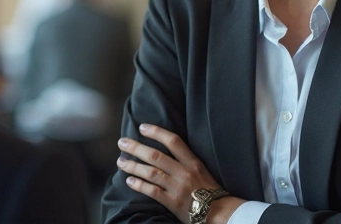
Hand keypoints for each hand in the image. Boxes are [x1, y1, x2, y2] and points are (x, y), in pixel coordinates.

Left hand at [117, 123, 237, 222]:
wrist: (219, 211)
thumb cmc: (208, 190)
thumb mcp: (201, 169)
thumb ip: (185, 159)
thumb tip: (164, 148)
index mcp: (192, 162)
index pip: (173, 141)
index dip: (156, 132)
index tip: (142, 127)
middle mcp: (184, 172)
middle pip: (156, 156)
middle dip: (136, 148)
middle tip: (122, 142)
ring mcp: (177, 188)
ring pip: (151, 173)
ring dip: (133, 166)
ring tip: (121, 161)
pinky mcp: (173, 203)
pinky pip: (152, 192)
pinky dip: (139, 185)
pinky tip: (129, 181)